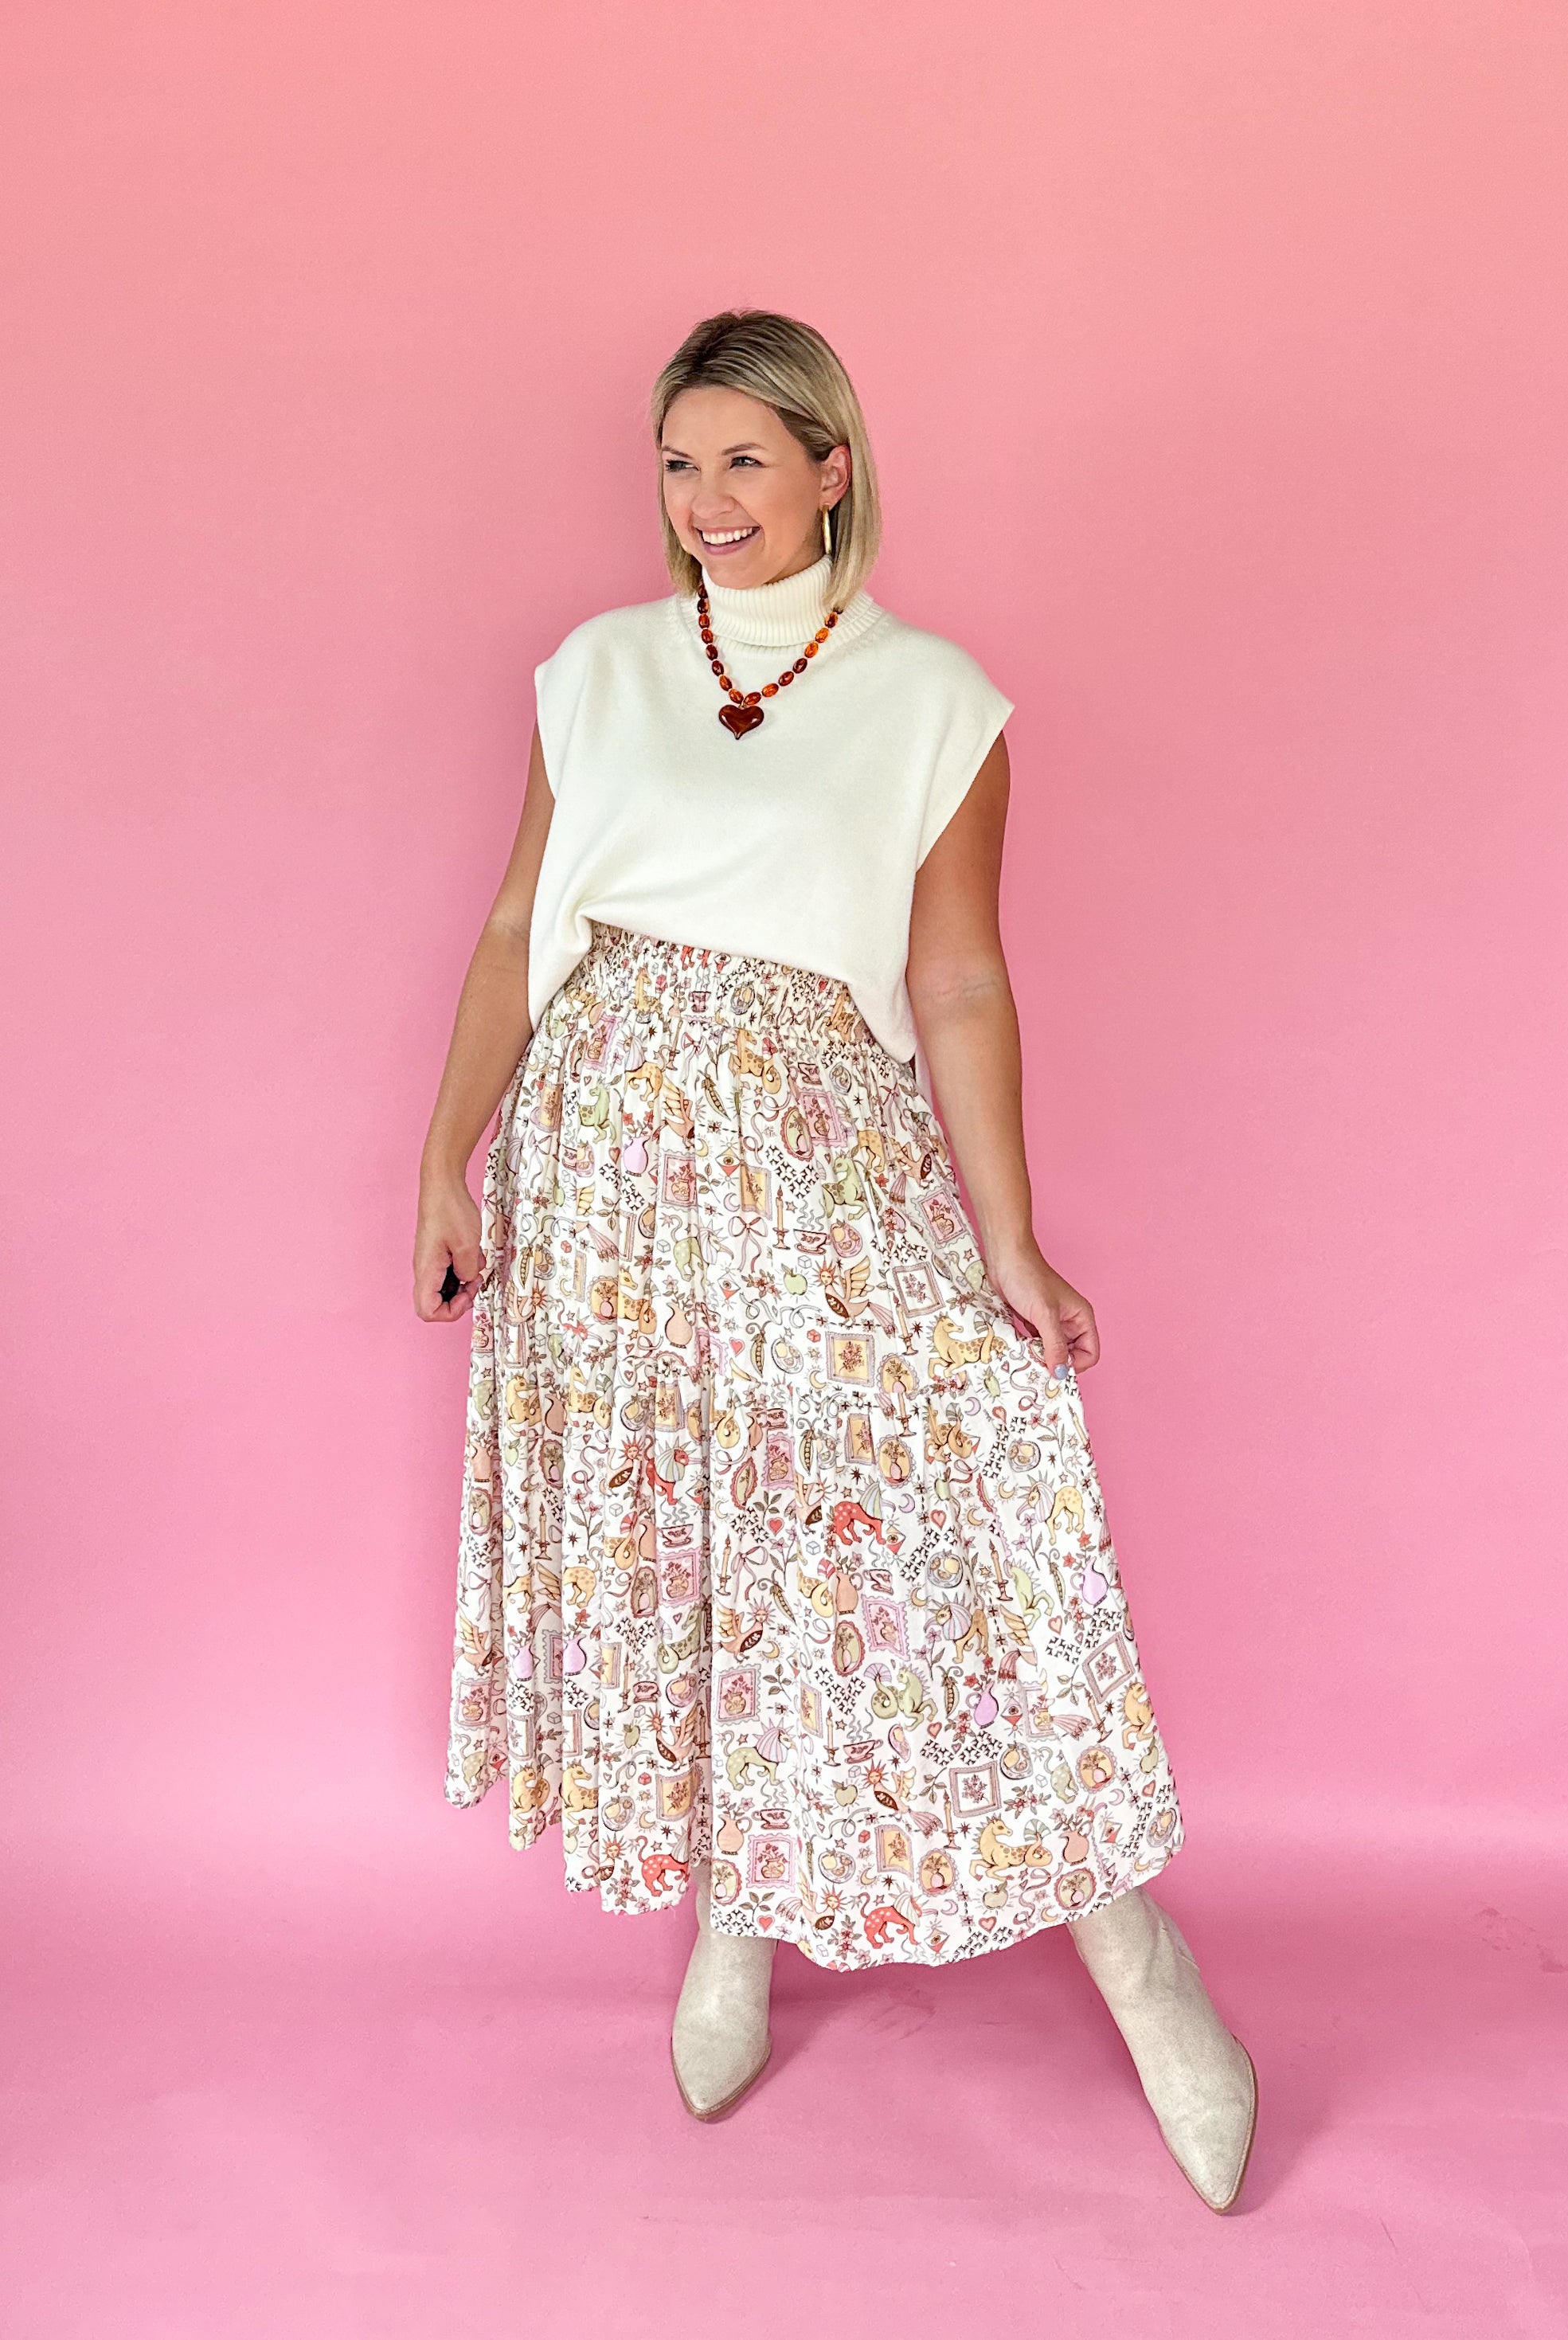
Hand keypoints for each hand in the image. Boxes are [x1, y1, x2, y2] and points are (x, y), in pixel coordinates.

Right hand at [414, 1173, 482, 1321]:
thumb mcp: (468, 1245)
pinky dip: (462, 1269)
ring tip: (477, 1267)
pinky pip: (447, 1271)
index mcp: (426, 1270)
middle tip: (475, 1283)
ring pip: (443, 1287)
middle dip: (458, 1299)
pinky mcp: (437, 1253)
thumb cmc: (451, 1210)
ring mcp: (430, 1261)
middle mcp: (424, 1269)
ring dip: (462, 1283)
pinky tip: (474, 1255)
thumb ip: (468, 1271)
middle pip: (434, 1302)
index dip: (449, 1313)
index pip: (427, 1311)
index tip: (467, 1296)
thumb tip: (467, 1280)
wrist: (442, 1184)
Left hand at [985, 1240, 1099, 1371]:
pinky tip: (1017, 1350)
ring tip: (1025, 1359)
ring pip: (1052, 1351)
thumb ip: (1054, 1345)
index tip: (1053, 1368)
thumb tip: (1060, 1374)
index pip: (1089, 1353)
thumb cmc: (1028, 1278)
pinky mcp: (1034, 1321)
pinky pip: (1036, 1344)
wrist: (1005, 1257)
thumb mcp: (1044, 1315)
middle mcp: (1070, 1322)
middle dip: (1055, 1363)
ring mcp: (1051, 1322)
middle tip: (1036, 1367)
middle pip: (1071, 1355)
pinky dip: (1028, 1350)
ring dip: (1040, 1358)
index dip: (1074, 1364)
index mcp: (1081, 1318)